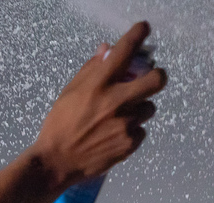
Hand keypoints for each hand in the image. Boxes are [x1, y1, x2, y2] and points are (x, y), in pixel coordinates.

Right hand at [30, 22, 165, 187]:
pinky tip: (114, 135)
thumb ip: (91, 70)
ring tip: (119, 117)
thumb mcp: (69, 92)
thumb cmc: (59, 125)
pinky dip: (131, 131)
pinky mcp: (129, 144)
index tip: (143, 28)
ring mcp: (126, 124)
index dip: (137, 35)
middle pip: (156, 80)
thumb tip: (106, 50)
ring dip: (138, 109)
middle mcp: (116, 101)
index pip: (124, 51)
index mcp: (98, 85)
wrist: (57, 162)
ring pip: (148, 108)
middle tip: (150, 80)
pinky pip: (140, 131)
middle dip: (157, 76)